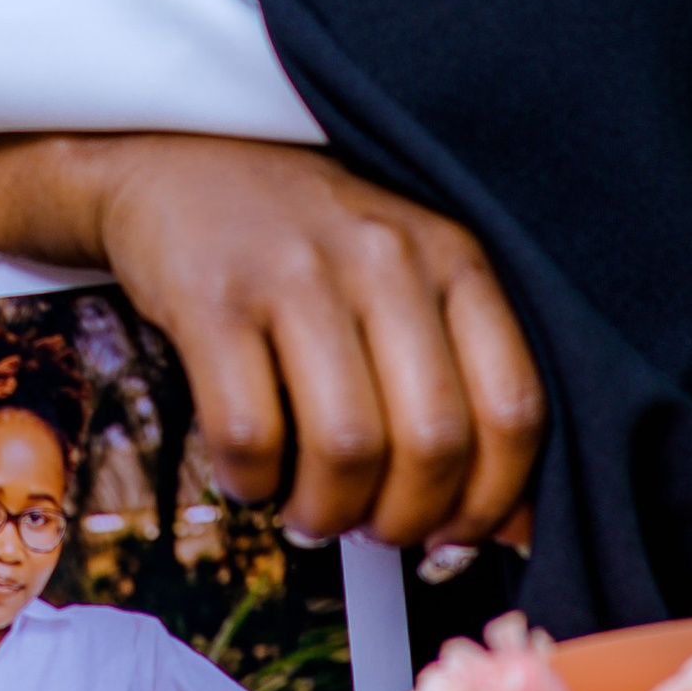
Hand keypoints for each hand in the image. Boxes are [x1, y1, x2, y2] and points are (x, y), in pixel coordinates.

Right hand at [0, 132, 542, 553]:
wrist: (178, 158)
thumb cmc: (307, 243)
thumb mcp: (407, 279)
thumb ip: (463, 379)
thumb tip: (510, 525)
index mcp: (451, 256)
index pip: (513, 408)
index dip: (492, 500)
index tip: (457, 532)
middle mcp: (384, 257)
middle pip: (433, 443)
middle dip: (404, 520)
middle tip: (373, 528)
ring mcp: (295, 273)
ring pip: (347, 449)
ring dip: (326, 512)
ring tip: (310, 509)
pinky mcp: (211, 297)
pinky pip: (249, 434)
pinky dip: (252, 482)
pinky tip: (251, 471)